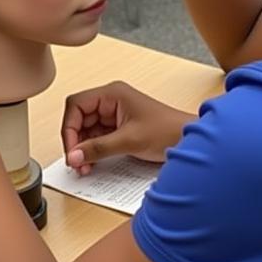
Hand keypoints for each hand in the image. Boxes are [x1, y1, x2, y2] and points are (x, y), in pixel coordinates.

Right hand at [62, 82, 191, 174]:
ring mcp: (114, 114)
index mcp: (111, 94)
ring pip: (87, 130)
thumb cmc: (167, 131)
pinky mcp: (119, 128)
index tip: (71, 150)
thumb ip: (98, 149)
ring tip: (85, 167)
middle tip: (76, 163)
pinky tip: (93, 164)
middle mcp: (110, 101)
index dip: (69, 128)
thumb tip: (73, 156)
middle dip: (76, 141)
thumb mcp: (129, 141)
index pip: (76, 105)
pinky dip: (93, 151)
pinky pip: (98, 138)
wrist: (191, 142)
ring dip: (83, 149)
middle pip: (79, 118)